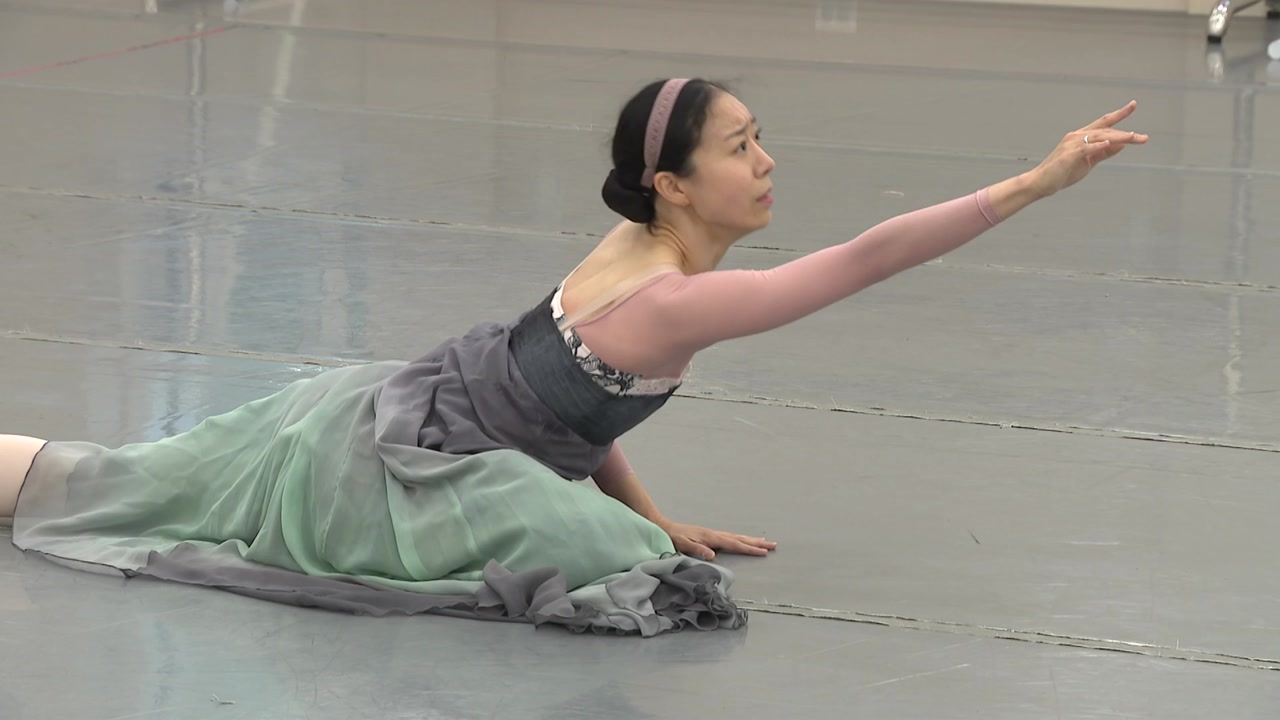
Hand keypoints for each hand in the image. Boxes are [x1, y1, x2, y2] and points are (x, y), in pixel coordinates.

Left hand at [659, 520, 776, 560]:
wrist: (664, 527)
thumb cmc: (672, 538)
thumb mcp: (683, 545)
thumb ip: (697, 550)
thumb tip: (713, 555)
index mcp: (711, 538)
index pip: (734, 544)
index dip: (749, 548)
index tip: (764, 551)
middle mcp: (714, 534)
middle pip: (740, 538)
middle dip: (757, 542)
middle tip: (773, 545)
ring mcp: (712, 534)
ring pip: (737, 537)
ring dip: (751, 540)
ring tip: (765, 542)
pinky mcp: (709, 535)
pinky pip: (730, 537)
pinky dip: (741, 539)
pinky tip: (743, 541)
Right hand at [1029, 100, 1148, 197]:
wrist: (1041, 183)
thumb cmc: (1062, 173)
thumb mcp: (1088, 162)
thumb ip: (1103, 153)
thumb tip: (1121, 145)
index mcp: (1081, 136)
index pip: (1104, 123)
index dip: (1119, 114)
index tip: (1133, 105)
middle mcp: (1076, 136)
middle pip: (1106, 130)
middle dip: (1126, 133)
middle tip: (1144, 138)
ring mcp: (1072, 145)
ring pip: (1099, 137)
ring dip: (1117, 137)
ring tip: (1133, 138)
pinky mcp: (1068, 155)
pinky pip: (1085, 148)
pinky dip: (1097, 145)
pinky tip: (1108, 143)